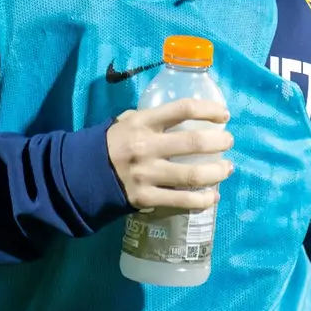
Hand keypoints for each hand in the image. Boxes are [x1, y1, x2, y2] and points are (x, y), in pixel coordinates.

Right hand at [106, 99, 233, 211]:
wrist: (81, 175)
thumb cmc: (110, 144)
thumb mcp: (125, 121)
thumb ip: (153, 118)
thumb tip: (186, 115)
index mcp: (142, 122)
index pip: (183, 109)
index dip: (209, 110)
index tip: (224, 115)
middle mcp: (146, 147)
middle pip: (193, 142)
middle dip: (219, 142)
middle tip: (229, 142)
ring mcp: (146, 175)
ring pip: (192, 175)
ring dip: (216, 172)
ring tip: (227, 169)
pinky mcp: (146, 198)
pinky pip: (181, 201)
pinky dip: (202, 200)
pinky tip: (212, 197)